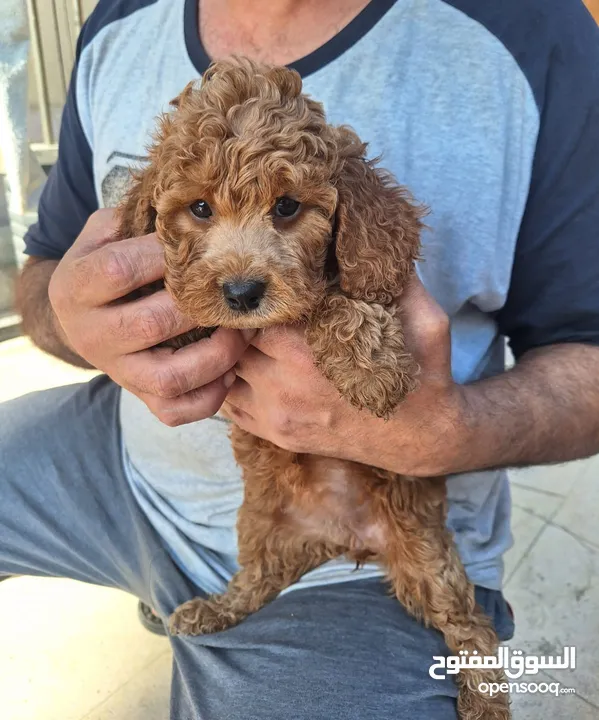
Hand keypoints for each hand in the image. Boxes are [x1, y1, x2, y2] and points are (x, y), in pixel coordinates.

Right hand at [49, 209, 252, 425]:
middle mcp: (91, 335)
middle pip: (151, 325)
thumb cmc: (102, 267)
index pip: (118, 270)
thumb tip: (178, 205)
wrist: (79, 320)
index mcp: (74, 287)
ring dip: (215, 356)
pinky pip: (175, 411)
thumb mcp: (102, 235)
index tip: (198, 245)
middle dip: (201, 307)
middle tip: (233, 295)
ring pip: (169, 378)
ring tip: (240, 334)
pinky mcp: (139, 396)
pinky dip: (209, 397)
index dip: (163, 256)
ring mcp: (116, 372)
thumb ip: (129, 220)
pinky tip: (229, 371)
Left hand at [223, 274, 462, 475]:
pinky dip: (232, 385)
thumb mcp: (426, 321)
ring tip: (250, 338)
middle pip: (234, 343)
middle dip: (242, 325)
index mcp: (311, 352)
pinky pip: (231, 407)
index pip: (254, 315)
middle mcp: (285, 386)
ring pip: (226, 373)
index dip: (258, 301)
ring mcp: (277, 415)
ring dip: (234, 354)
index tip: (268, 291)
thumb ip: (400, 282)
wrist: (422, 438)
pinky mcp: (277, 435)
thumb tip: (381, 243)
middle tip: (254, 311)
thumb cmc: (422, 374)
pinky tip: (250, 368)